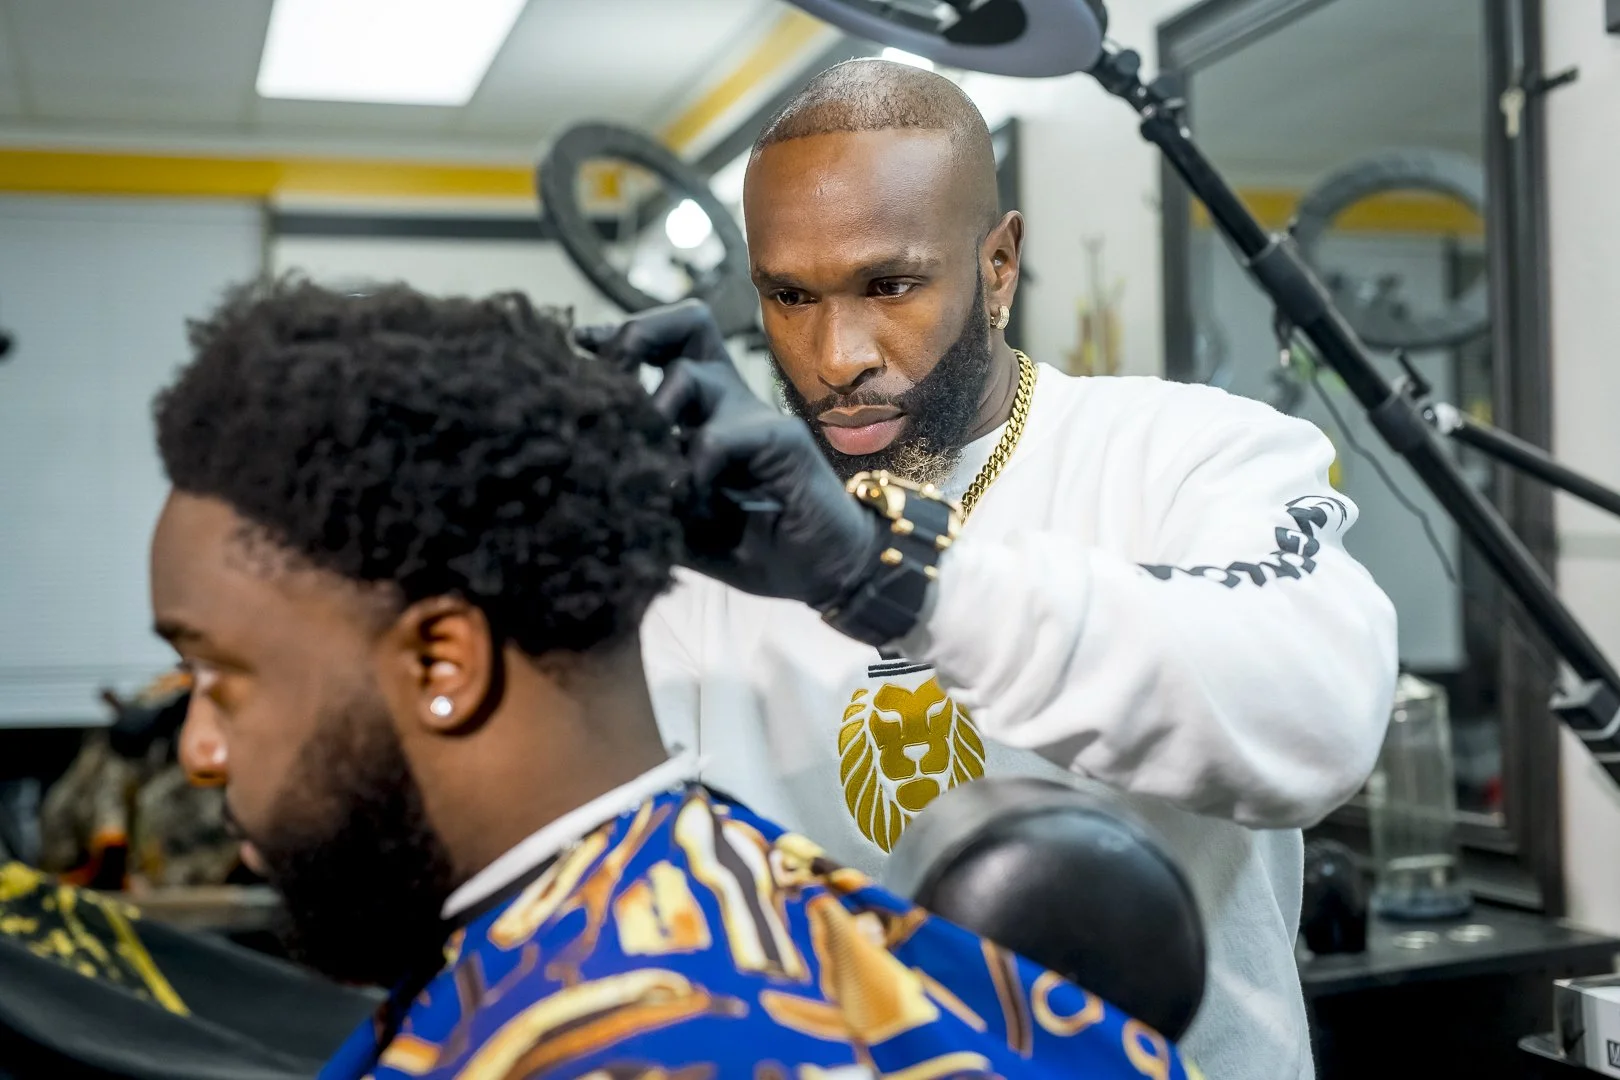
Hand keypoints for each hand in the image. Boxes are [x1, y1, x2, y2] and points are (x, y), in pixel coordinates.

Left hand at [576, 301, 882, 609]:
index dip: (619, 337)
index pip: (663, 344)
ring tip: (644, 466)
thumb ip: (645, 497)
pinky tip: (689, 502)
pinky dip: (691, 470)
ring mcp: (755, 414)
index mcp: (704, 407)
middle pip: (686, 323)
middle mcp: (728, 398)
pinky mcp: (780, 439)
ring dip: (652, 417)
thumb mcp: (682, 522)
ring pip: (689, 378)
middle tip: (607, 370)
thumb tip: (585, 488)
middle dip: (635, 334)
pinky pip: (718, 438)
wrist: (823, 569)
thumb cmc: (752, 541)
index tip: (578, 342)